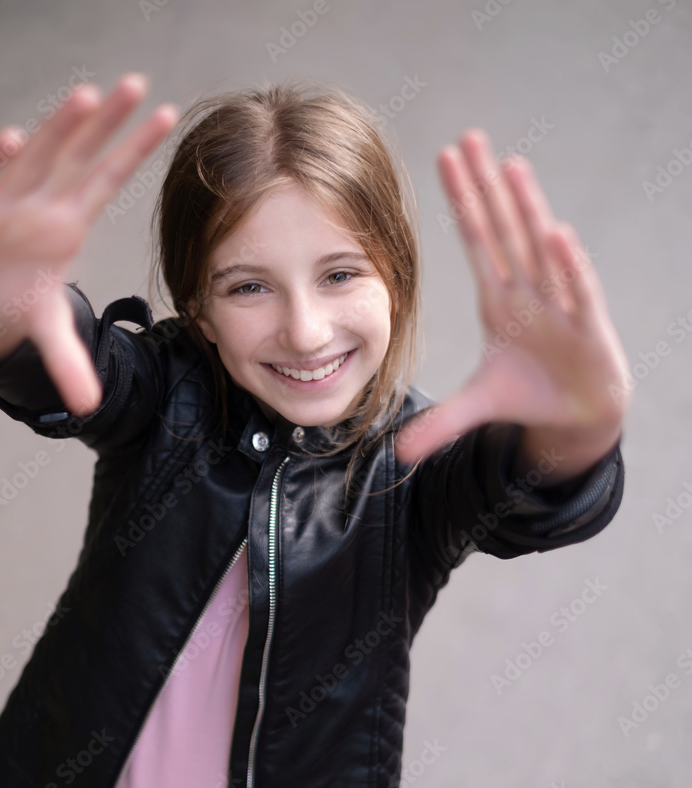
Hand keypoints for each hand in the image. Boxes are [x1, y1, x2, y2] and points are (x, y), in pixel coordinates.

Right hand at [0, 74, 178, 415]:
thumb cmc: (10, 294)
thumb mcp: (46, 330)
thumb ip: (71, 362)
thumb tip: (92, 406)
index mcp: (67, 222)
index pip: (109, 178)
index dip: (137, 149)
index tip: (168, 116)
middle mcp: (42, 202)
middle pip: (80, 154)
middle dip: (108, 122)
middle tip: (138, 86)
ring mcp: (7, 200)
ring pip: (37, 156)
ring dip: (61, 128)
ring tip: (89, 98)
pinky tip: (13, 141)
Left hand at [394, 129, 631, 473]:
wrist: (579, 413)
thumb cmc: (530, 393)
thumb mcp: (477, 408)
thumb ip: (439, 424)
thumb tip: (397, 453)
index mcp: (500, 300)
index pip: (477, 241)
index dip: (462, 201)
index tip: (445, 158)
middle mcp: (529, 291)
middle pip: (503, 231)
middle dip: (486, 187)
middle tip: (469, 138)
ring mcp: (559, 304)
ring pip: (539, 249)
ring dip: (525, 210)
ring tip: (510, 167)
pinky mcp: (586, 328)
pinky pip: (576, 291)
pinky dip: (567, 265)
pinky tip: (556, 235)